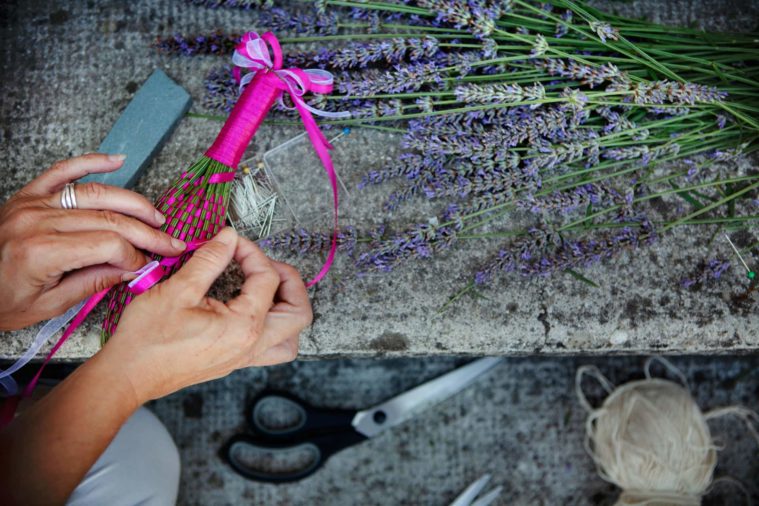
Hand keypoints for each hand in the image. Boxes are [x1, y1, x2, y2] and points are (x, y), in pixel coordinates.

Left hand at [0, 154, 186, 330]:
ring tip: (156, 217)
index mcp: (42, 252)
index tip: (147, 267)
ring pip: (96, 194)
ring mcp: (33, 203)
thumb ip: (94, 283)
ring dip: (133, 203)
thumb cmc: (0, 301)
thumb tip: (133, 270)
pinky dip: (92, 162)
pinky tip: (118, 160)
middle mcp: (38, 221)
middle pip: (109, 219)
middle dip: (146, 232)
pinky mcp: (29, 194)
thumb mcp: (48, 305)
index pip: (108, 244)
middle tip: (171, 243)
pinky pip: (64, 171)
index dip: (135, 255)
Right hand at [101, 227, 311, 402]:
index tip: (233, 243)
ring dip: (288, 310)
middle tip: (266, 265)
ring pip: (291, 338)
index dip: (253, 253)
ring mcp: (245, 358)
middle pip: (299, 313)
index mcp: (244, 326)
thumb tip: (229, 237)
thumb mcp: (178, 290)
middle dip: (291, 283)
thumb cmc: (148, 338)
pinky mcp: (235, 362)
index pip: (268, 279)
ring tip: (268, 289)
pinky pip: (272, 347)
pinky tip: (252, 308)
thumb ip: (209, 260)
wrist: (128, 375)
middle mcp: (252, 346)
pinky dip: (274, 326)